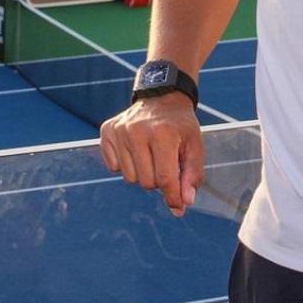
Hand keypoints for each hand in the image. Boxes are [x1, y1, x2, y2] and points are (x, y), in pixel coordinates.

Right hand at [100, 93, 203, 216]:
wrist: (162, 98)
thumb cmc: (180, 125)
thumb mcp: (195, 146)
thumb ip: (192, 175)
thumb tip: (182, 204)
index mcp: (163, 134)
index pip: (164, 179)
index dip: (172, 197)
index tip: (178, 205)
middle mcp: (137, 130)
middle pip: (145, 182)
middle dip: (158, 180)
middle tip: (165, 163)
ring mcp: (120, 130)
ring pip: (129, 177)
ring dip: (142, 172)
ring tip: (150, 155)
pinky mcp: (107, 130)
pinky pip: (114, 167)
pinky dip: (126, 164)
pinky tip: (135, 149)